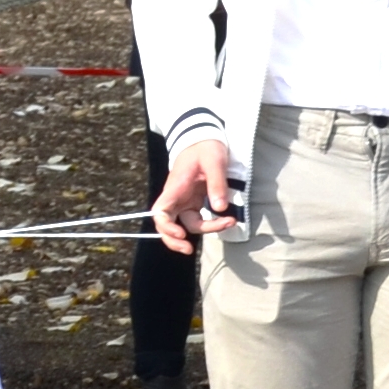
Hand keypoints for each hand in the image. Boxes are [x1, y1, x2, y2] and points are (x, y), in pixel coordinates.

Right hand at [152, 136, 236, 254]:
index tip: (182, 234)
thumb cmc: (205, 147)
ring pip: (186, 224)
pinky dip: (209, 224)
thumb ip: (216, 184)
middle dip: (175, 240)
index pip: (160, 211)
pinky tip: (224, 222)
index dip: (166, 226)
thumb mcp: (214, 161)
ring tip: (228, 223)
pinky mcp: (194, 201)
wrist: (203, 138)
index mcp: (175, 187)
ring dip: (204, 230)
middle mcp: (176, 197)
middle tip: (189, 250)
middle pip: (166, 224)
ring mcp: (185, 200)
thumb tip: (220, 208)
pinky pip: (197, 219)